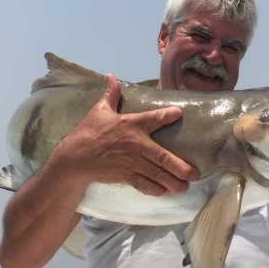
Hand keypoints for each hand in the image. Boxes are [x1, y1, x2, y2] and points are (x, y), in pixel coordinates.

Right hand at [56, 74, 199, 196]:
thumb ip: (111, 95)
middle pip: (163, 157)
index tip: (179, 113)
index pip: (153, 118)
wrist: (73, 159)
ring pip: (157, 174)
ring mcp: (130, 162)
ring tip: (185, 187)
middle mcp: (134, 144)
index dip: (167, 115)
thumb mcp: (99, 111)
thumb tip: (110, 76)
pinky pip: (144, 185)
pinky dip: (155, 189)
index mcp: (130, 125)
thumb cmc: (87, 133)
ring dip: (173, 182)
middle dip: (181, 167)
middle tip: (195, 174)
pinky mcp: (124, 176)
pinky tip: (164, 191)